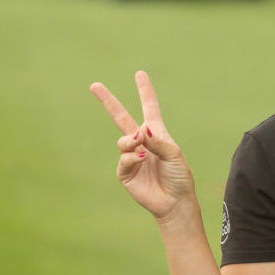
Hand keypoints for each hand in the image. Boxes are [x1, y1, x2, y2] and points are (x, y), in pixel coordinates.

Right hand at [90, 71, 195, 220]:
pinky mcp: (125, 172)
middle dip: (108, 102)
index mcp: (157, 134)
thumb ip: (158, 141)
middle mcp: (142, 142)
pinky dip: (132, 158)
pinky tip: (141, 159)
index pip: (149, 108)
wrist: (175, 201)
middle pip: (121, 118)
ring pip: (123, 140)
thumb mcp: (174, 154)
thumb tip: (141, 130)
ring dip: (131, 141)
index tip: (140, 74)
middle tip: (94, 85)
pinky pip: (124, 160)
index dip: (145, 91)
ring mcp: (131, 156)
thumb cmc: (179, 176)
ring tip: (141, 146)